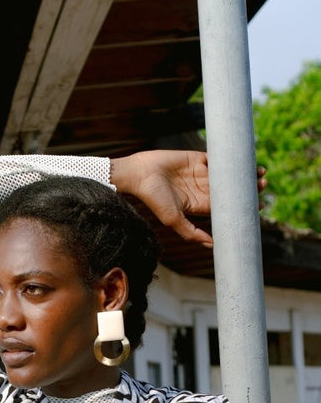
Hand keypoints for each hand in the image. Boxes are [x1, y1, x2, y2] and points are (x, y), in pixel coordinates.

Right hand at [110, 150, 265, 247]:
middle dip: (246, 187)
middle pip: (229, 189)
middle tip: (263, 185)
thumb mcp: (173, 220)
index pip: (224, 206)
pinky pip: (217, 157)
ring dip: (243, 172)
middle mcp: (201, 189)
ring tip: (260, 171)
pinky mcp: (196, 158)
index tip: (257, 204)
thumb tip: (212, 245)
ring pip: (227, 173)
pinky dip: (230, 158)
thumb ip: (191, 233)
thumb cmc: (154, 199)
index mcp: (198, 204)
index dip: (240, 205)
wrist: (140, 174)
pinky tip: (243, 159)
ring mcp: (199, 172)